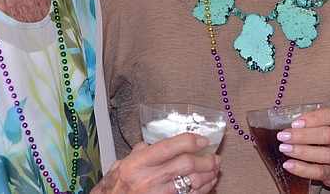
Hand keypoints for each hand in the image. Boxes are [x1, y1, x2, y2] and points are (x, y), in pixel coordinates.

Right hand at [94, 132, 220, 192]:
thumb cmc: (114, 189)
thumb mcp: (120, 166)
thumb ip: (137, 153)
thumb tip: (150, 143)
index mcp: (138, 164)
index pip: (169, 147)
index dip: (190, 141)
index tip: (202, 139)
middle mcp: (149, 178)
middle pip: (186, 164)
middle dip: (205, 159)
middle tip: (214, 156)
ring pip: (192, 182)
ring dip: (208, 174)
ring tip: (215, 168)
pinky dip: (203, 189)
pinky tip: (209, 183)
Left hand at [275, 107, 329, 190]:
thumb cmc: (328, 142)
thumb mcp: (324, 128)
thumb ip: (310, 124)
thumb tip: (287, 125)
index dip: (313, 118)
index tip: (295, 123)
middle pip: (328, 135)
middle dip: (303, 135)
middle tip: (284, 136)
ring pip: (325, 154)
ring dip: (302, 151)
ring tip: (285, 148)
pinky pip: (320, 172)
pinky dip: (303, 169)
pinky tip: (289, 164)